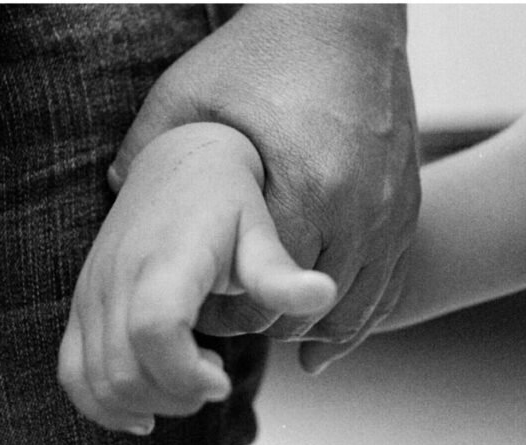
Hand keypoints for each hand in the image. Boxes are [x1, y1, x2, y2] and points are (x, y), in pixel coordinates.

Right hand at [59, 123, 335, 433]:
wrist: (175, 163)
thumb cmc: (226, 200)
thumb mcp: (259, 230)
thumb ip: (279, 272)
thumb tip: (324, 294)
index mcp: (165, 259)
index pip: (155, 329)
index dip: (187, 372)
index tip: (224, 377)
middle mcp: (117, 278)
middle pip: (126, 369)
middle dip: (177, 395)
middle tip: (217, 379)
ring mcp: (91, 295)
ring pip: (98, 381)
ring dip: (148, 402)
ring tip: (190, 382)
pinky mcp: (81, 307)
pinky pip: (71, 373)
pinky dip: (102, 405)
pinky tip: (145, 413)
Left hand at [109, 5, 421, 372]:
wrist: (347, 16)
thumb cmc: (265, 51)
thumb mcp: (192, 90)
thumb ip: (148, 146)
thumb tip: (117, 195)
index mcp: (309, 186)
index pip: (266, 294)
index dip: (228, 314)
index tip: (202, 307)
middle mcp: (361, 209)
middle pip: (309, 312)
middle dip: (265, 324)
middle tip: (229, 317)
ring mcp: (393, 212)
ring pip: (355, 309)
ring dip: (311, 328)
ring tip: (272, 325)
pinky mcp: (409, 207)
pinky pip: (390, 285)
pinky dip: (358, 315)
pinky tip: (325, 332)